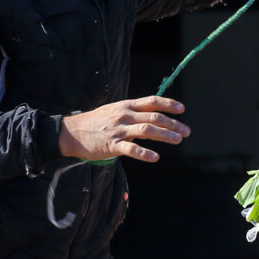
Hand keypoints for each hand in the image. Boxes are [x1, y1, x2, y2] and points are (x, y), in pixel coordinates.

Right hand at [58, 96, 189, 162]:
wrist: (71, 132)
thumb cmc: (96, 122)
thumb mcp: (114, 111)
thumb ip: (133, 112)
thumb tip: (153, 115)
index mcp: (126, 106)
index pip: (152, 101)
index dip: (168, 104)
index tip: (182, 109)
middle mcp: (124, 115)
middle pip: (154, 117)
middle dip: (173, 124)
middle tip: (186, 132)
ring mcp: (118, 130)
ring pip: (147, 130)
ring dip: (165, 135)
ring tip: (178, 140)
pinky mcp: (112, 145)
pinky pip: (131, 149)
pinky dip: (144, 153)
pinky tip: (155, 157)